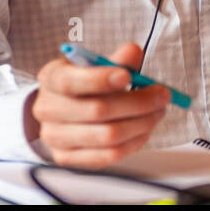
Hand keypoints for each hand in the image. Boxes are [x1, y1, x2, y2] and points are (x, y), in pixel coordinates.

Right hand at [29, 42, 169, 167]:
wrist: (63, 110)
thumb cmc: (85, 83)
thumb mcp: (95, 64)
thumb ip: (116, 60)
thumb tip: (133, 52)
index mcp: (51, 78)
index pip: (70, 82)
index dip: (100, 79)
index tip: (128, 76)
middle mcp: (47, 109)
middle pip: (97, 111)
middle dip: (138, 103)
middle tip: (162, 95)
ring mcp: (54, 137)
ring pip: (107, 136)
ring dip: (142, 123)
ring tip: (158, 111)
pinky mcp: (67, 158)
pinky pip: (108, 155)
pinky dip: (134, 142)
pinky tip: (145, 130)